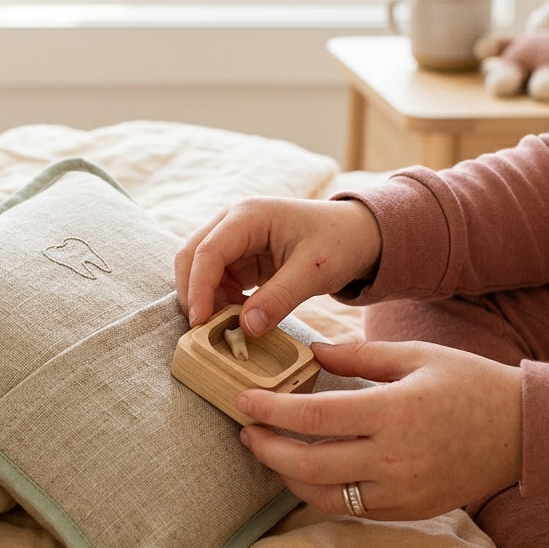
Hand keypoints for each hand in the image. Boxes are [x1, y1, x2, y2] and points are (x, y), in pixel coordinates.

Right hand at [174, 197, 380, 334]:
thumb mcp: (314, 271)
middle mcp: (232, 223)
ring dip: (206, 301)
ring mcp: (233, 241)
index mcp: (248, 216)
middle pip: (191, 258)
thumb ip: (280, 298)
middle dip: (193, 294)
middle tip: (204, 332)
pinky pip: (216, 283)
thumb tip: (246, 329)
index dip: (198, 287)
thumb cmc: (339, 242)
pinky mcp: (239, 260)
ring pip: (199, 273)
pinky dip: (220, 304)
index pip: (208, 251)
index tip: (199, 323)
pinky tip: (238, 320)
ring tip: (227, 328)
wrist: (357, 235)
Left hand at [237, 340, 522, 520]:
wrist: (525, 431)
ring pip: (324, 495)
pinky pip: (351, 508)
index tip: (243, 400)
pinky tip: (305, 472)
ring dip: (287, 476)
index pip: (314, 418)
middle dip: (267, 449)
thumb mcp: (415, 356)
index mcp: (394, 412)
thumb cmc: (470, 383)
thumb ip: (358, 357)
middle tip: (246, 430)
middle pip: (309, 465)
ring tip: (268, 451)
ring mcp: (402, 490)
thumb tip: (310, 354)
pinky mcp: (410, 509)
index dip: (271, 411)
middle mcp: (394, 458)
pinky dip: (320, 493)